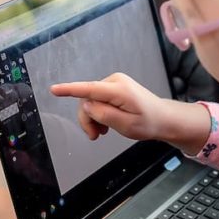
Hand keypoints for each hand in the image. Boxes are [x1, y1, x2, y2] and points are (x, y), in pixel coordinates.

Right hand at [50, 73, 210, 152]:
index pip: (90, 89)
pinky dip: (98, 113)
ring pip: (90, 101)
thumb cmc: (149, 122)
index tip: (54, 89)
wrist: (163, 118)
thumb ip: (104, 114)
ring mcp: (114, 82)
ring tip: (102, 132)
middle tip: (95, 136)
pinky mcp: (114, 87)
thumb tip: (87, 105)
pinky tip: (105, 124)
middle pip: (87, 99)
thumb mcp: (126, 125)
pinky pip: (97, 99)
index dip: (70, 90)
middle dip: (88, 119)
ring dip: (93, 118)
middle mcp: (115, 81)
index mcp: (119, 90)